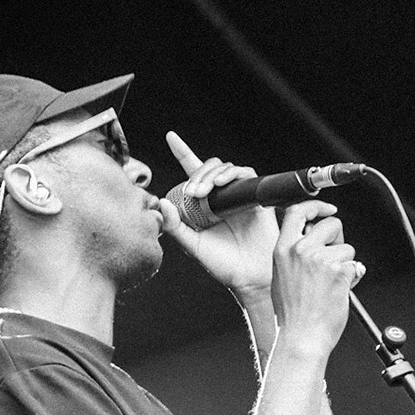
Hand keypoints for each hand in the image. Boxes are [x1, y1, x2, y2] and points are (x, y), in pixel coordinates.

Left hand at [157, 132, 279, 298]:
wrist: (250, 277)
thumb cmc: (223, 265)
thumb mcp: (193, 246)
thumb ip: (175, 226)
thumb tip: (160, 202)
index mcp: (204, 205)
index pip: (192, 173)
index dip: (182, 152)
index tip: (171, 137)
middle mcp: (221, 197)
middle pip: (207, 168)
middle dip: (197, 174)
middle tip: (193, 193)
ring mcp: (238, 196)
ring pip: (225, 169)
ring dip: (212, 174)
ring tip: (204, 192)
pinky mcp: (254, 198)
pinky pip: (245, 175)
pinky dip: (232, 174)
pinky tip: (221, 185)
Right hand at [270, 200, 363, 357]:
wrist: (302, 336)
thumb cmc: (292, 313)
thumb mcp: (281, 276)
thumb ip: (295, 254)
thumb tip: (315, 240)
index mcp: (283, 250)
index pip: (298, 212)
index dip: (316, 206)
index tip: (327, 209)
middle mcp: (301, 250)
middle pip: (331, 224)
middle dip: (338, 238)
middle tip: (335, 258)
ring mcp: (321, 260)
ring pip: (347, 248)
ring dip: (346, 263)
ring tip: (331, 283)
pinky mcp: (339, 271)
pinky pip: (355, 265)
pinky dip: (352, 277)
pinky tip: (338, 291)